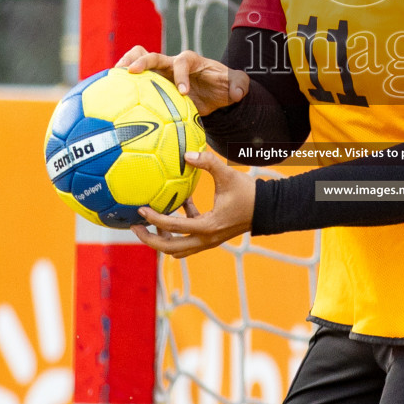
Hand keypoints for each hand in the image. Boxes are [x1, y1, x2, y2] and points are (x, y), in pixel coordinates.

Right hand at [115, 45, 250, 115]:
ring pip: (139, 59)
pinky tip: (113, 94)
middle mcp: (173, 62)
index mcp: (192, 61)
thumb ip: (240, 86)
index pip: (183, 62)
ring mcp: (161, 71)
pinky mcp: (153, 81)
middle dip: (142, 61)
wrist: (214, 91)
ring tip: (114, 78)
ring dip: (126, 65)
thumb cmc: (224, 86)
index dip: (181, 75)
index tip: (183, 93)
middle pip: (154, 54)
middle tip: (131, 73)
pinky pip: (136, 78)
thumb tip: (237, 93)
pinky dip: (124, 82)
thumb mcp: (237, 85)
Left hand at [132, 150, 255, 257]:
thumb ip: (208, 163)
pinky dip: (178, 227)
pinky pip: (188, 237)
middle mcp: (206, 239)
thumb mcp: (228, 176)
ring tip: (150, 222)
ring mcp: (208, 241)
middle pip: (170, 248)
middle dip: (150, 240)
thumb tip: (186, 155)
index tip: (141, 210)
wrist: (268, 209)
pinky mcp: (211, 236)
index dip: (155, 220)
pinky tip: (180, 203)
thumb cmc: (249, 193)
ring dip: (163, 238)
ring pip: (178, 248)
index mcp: (208, 227)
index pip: (174, 227)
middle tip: (134, 227)